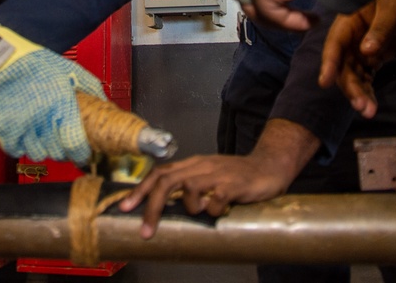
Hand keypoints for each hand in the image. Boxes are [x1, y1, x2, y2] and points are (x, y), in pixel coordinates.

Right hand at [0, 22, 106, 164]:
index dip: (80, 153)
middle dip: (62, 149)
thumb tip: (104, 104)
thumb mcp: (69, 70)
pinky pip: (15, 149)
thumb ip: (90, 89)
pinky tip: (25, 133)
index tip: (81, 153)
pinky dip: (21, 145)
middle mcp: (41, 118)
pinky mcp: (2, 128)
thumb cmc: (35, 63)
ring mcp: (20, 125)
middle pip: (56, 153)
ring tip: (42, 135)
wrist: (1, 58)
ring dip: (42, 147)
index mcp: (61, 105)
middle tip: (61, 140)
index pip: (75, 145)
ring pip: (36, 154)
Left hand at [117, 154, 291, 238]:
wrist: (269, 166)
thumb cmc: (238, 176)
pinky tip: (220, 211)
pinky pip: (216, 197)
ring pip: (188, 186)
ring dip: (189, 206)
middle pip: (167, 181)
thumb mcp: (209, 177)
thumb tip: (166, 207)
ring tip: (201, 212)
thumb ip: (190, 188)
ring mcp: (218, 174)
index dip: (140, 190)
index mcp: (193, 165)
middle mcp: (202, 166)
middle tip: (146, 230)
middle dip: (152, 206)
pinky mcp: (235, 184)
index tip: (126, 208)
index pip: (159, 172)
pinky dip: (213, 208)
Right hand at [318, 0, 395, 117]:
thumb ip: (380, 29)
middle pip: (343, 67)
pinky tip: (371, 106)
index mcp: (348, 23)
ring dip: (358, 94)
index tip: (324, 82)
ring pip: (352, 76)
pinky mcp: (369, 60)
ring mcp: (357, 51)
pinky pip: (365, 79)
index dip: (329, 63)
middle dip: (350, 87)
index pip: (335, 44)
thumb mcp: (392, 10)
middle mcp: (348, 40)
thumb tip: (366, 50)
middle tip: (361, 105)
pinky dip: (367, 92)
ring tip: (368, 111)